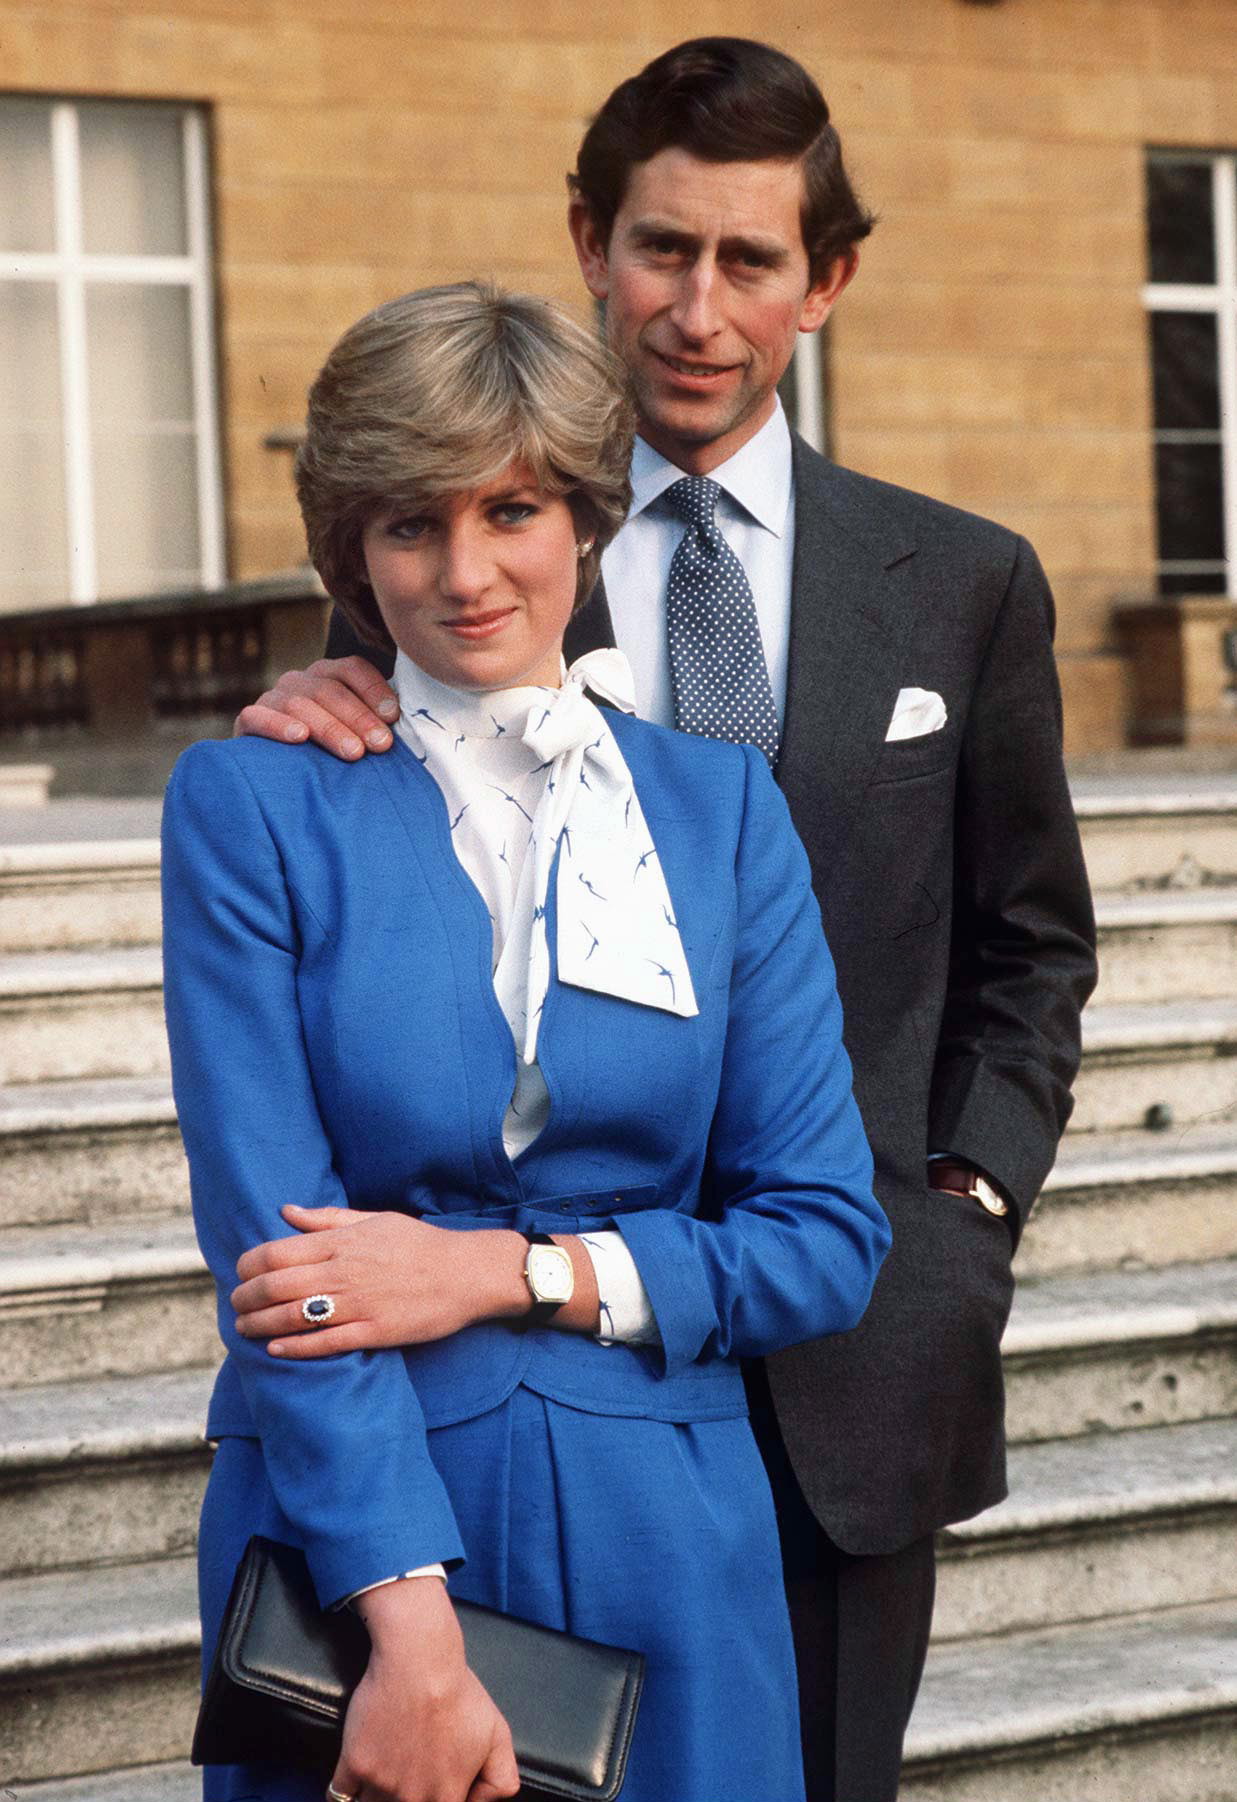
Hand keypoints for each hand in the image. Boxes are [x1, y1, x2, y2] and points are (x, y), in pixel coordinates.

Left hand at [231, 1207, 530, 1356]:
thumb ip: (327, 1218)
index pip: (275, 1253)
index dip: (248, 1266)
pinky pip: (325, 1343)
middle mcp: (344, 1272)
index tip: (241, 1273)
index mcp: (342, 1242)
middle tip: (235, 1304)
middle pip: (276, 1286)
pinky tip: (275, 1348)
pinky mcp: (375, 1332)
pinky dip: (294, 1347)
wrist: (467, 1273)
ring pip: (293, 1317)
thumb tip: (285, 1211)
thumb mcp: (375, 1219)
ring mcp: (359, 1304)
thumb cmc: (420, 1244)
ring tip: (244, 1328)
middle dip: (245, 1298)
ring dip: (259, 1324)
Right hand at [232, 655, 398, 759]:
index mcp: (329, 675)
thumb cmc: (332, 753)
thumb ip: (378, 722)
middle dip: (358, 717)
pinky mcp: (248, 720)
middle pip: (329, 689)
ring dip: (329, 727)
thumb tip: (414, 724)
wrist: (284, 777)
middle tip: (381, 745)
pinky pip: (257, 716)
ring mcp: (273, 698)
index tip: (394, 716)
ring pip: (299, 703)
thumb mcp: (357, 733)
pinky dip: (277, 725)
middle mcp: (300, 681)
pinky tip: (299, 737)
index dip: (374, 690)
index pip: (352, 669)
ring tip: (352, 751)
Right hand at [332, 1578, 519, 1801]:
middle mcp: (412, 1800)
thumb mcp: (498, 1736)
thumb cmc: (459, 1693)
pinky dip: (344, 1793)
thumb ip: (500, 1782)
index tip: (428, 1788)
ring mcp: (381, 1786)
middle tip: (407, 1770)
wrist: (419, 1660)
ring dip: (375, 1797)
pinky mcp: (354, 1766)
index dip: (438, 1801)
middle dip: (404, 1798)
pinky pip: (338, 1796)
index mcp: (446, 1798)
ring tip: (386, 1773)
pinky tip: (356, 1779)